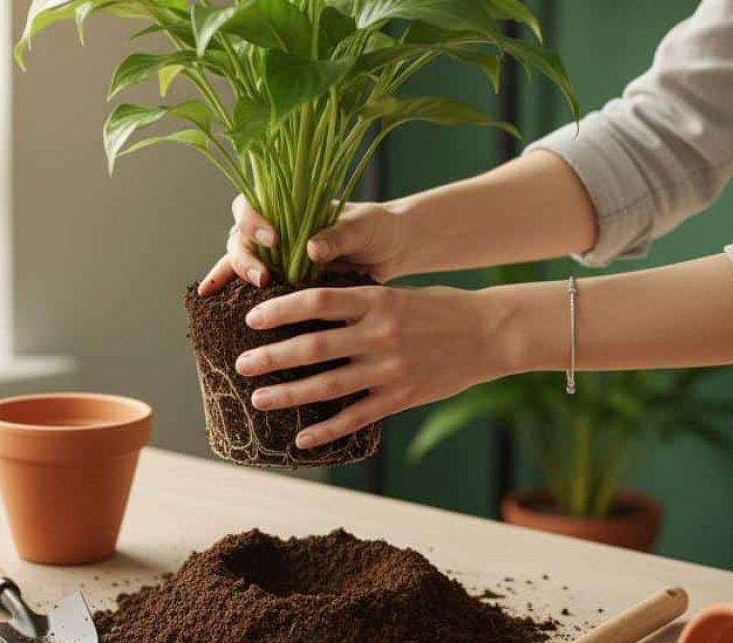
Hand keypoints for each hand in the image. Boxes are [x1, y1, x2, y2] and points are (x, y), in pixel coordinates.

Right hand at [198, 196, 406, 294]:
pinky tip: (213, 305)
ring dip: (238, 278)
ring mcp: (276, 256)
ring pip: (239, 262)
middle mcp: (274, 229)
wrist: (393, 251)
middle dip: (244, 258)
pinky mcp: (284, 282)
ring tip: (252, 297)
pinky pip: (251, 289)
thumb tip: (313, 249)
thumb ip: (338, 235)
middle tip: (262, 278)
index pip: (251, 204)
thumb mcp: (361, 226)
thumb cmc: (375, 228)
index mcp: (287, 206)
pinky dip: (232, 295)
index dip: (253, 220)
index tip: (272, 237)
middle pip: (238, 238)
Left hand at [235, 284, 513, 448]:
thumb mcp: (398, 293)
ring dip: (287, 394)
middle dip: (271, 357)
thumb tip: (309, 307)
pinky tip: (301, 439)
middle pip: (312, 346)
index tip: (251, 318)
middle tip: (242, 364)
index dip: (280, 310)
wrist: (490, 333)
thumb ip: (358, 301)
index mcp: (376, 300)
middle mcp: (379, 333)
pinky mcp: (402, 396)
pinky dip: (326, 430)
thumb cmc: (440, 308)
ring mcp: (389, 368)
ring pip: (327, 384)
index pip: (316, 301)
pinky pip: (356, 417)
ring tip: (259, 400)